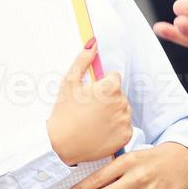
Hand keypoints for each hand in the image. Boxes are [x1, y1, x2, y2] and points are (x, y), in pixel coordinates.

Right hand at [46, 39, 132, 165]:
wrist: (61, 145)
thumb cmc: (64, 112)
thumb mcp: (69, 82)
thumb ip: (83, 59)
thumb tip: (93, 42)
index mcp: (110, 87)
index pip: (114, 77)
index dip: (101, 84)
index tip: (89, 94)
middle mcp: (122, 102)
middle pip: (119, 94)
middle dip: (107, 98)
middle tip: (89, 109)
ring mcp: (125, 120)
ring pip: (122, 110)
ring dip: (112, 112)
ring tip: (93, 121)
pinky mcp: (126, 136)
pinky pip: (124, 126)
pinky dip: (115, 128)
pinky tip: (100, 131)